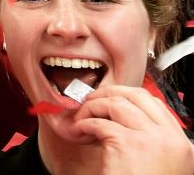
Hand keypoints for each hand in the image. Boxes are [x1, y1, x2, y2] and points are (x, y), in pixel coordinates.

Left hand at [72, 85, 193, 174]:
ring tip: (82, 119)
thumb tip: (125, 117)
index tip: (111, 100)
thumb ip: (152, 141)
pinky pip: (98, 123)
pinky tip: (78, 132)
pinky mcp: (127, 144)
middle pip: (136, 96)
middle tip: (91, 101)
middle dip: (110, 94)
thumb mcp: (159, 164)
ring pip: (115, 104)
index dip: (130, 97)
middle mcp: (170, 139)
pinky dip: (83, 124)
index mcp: (182, 144)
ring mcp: (150, 139)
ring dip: (92, 108)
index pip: (156, 105)